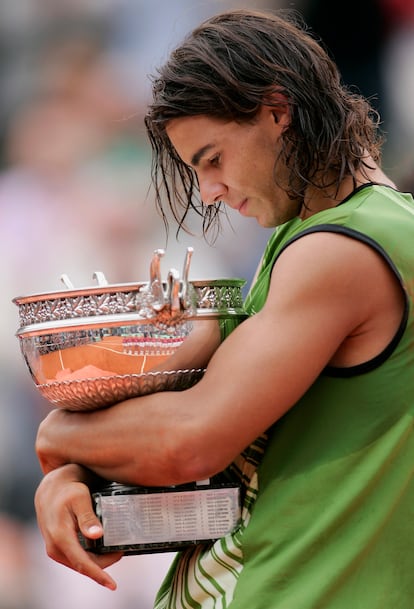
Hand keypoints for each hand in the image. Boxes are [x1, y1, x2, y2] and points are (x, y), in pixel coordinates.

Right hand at [34, 464, 122, 589]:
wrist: (51, 488)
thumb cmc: (67, 490)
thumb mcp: (80, 498)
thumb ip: (88, 517)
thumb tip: (97, 535)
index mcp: (61, 537)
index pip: (82, 563)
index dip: (98, 575)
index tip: (112, 584)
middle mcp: (55, 547)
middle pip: (84, 565)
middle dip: (104, 564)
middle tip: (121, 550)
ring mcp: (55, 549)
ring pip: (81, 563)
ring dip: (98, 560)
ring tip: (115, 548)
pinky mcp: (58, 547)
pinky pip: (77, 557)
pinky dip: (90, 555)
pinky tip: (102, 547)